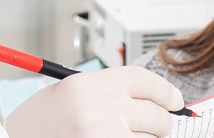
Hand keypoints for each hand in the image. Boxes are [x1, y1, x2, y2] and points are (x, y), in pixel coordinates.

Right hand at [4, 66, 185, 137]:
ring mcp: (105, 135)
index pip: (144, 81)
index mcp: (90, 84)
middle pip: (155, 114)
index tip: (175, 102)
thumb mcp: (68, 95)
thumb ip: (107, 94)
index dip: (165, 92)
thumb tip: (153, 102)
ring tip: (121, 136)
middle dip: (161, 124)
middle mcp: (101, 108)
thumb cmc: (38, 125)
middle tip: (158, 128)